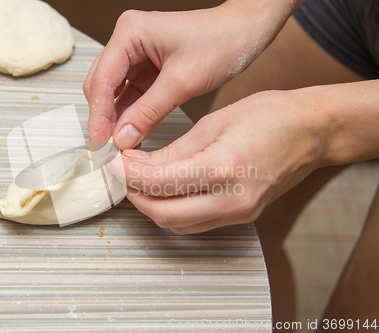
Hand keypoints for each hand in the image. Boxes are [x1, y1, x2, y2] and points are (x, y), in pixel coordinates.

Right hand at [83, 0, 300, 149]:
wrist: (244, 32)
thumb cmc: (220, 43)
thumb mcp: (183, 81)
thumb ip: (148, 112)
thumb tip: (122, 139)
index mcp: (130, 32)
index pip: (102, 79)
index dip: (98, 114)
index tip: (99, 142)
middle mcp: (127, 40)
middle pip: (101, 84)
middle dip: (103, 117)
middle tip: (107, 148)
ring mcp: (135, 54)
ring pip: (113, 92)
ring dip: (115, 118)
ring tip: (118, 146)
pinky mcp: (146, 68)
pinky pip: (130, 95)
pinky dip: (130, 115)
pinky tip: (131, 134)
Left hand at [109, 89, 327, 233]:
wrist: (312, 132)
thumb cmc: (269, 116)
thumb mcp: (214, 123)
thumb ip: (174, 150)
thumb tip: (139, 165)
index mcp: (223, 167)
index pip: (159, 183)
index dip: (127, 174)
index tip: (114, 162)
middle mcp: (232, 198)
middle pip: (164, 214)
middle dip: (134, 195)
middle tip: (122, 173)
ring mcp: (239, 212)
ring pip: (177, 225)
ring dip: (151, 206)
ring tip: (140, 181)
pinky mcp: (242, 216)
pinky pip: (196, 224)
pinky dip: (172, 211)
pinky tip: (165, 191)